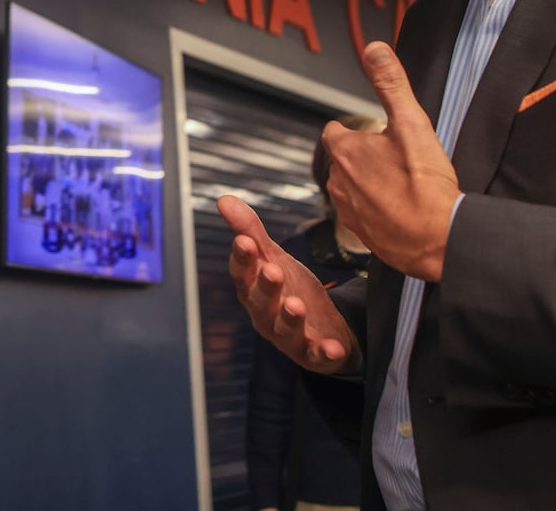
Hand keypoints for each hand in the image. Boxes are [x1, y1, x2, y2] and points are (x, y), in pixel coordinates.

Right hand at [217, 195, 359, 373]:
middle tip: (272, 270)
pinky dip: (324, 353)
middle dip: (266, 287)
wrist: (321, 326)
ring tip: (295, 305)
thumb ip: (251, 231)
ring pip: (285, 329)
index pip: (243, 272)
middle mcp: (265, 314)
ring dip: (290, 318)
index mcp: (253, 289)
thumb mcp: (274, 257)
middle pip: (261, 301)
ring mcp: (289, 336)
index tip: (245, 241)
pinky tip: (331, 347)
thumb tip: (223, 199)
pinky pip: (317, 355)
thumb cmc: (289, 288)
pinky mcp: (313, 353)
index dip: (242, 259)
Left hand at [324, 41, 459, 281]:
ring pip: (352, 188)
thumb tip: (374, 49)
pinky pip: (363, 215)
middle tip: (397, 161)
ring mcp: (347, 211)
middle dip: (365, 158)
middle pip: (344, 160)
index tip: (376, 135)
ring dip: (370, 185)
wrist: (438, 239)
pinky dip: (377, 210)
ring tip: (401, 186)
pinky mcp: (360, 235)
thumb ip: (391, 84)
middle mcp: (338, 182)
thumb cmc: (425, 184)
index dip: (356, 131)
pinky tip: (401, 210)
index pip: (335, 132)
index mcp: (345, 151)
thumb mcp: (412, 123)